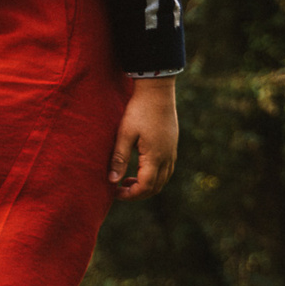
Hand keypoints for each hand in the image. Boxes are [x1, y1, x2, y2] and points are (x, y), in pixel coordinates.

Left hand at [110, 77, 178, 200]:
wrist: (157, 91)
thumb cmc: (139, 110)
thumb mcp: (124, 134)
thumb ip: (119, 158)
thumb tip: (112, 181)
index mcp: (155, 157)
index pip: (145, 187)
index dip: (130, 195)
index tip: (114, 192)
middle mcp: (167, 158)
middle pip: (155, 187)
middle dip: (138, 193)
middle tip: (119, 189)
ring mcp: (172, 152)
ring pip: (163, 180)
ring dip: (146, 185)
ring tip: (127, 180)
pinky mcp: (172, 145)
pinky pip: (166, 169)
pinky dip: (154, 176)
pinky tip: (140, 168)